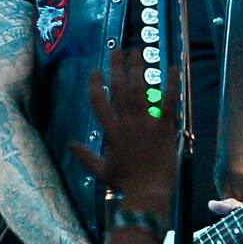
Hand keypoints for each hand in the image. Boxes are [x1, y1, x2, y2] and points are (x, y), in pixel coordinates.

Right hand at [70, 50, 176, 214]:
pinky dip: (171, 83)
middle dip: (118, 67)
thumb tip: (70, 145)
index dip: (95, 84)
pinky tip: (173, 67)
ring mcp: (146, 122)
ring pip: (140, 89)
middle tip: (119, 50)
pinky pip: (169, 100)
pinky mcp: (165, 126)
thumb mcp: (101, 171)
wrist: (148, 193)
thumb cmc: (125, 184)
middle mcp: (126, 122)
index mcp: (110, 131)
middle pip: (120, 88)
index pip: (98, 101)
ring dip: (139, 68)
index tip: (95, 70)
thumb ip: (85, 156)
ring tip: (138, 51)